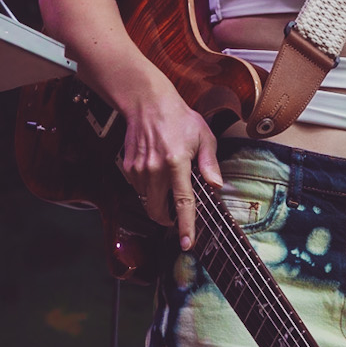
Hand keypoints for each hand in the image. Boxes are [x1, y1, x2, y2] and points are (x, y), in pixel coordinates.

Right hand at [116, 92, 223, 251]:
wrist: (147, 103)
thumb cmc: (178, 117)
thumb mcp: (204, 136)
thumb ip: (210, 163)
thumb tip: (216, 186)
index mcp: (177, 163)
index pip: (182, 202)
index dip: (184, 226)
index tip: (186, 243)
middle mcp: (155, 169)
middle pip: (158, 211)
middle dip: (168, 220)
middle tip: (177, 216)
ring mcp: (139, 170)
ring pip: (148, 202)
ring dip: (158, 203)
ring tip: (169, 184)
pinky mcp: (128, 168)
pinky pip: (139, 189)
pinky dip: (149, 189)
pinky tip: (157, 173)